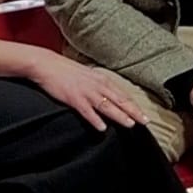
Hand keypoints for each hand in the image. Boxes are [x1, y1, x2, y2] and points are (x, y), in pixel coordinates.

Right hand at [29, 50, 147, 131]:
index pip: (123, 94)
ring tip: (130, 125)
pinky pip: (87, 111)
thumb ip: (99, 86)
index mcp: (101, 79)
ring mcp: (86, 92)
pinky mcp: (74, 98)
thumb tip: (109, 97)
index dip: (134, 105)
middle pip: (119, 100)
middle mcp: (97, 85)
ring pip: (107, 106)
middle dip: (133, 112)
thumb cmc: (66, 71)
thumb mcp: (88, 76)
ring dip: (119, 116)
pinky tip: (102, 128)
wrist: (47, 64)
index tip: (144, 115)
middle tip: (145, 122)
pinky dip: (95, 119)